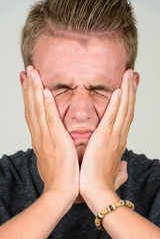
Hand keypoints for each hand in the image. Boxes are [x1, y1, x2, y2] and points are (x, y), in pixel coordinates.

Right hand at [20, 66, 78, 204]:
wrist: (60, 192)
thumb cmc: (59, 176)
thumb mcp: (52, 157)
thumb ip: (51, 146)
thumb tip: (52, 140)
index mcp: (40, 138)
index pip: (32, 113)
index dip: (29, 98)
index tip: (27, 84)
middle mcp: (39, 135)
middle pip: (31, 107)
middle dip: (28, 88)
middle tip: (26, 71)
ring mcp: (46, 137)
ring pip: (37, 109)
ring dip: (34, 90)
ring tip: (32, 73)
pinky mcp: (56, 140)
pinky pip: (50, 119)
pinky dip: (46, 105)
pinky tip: (44, 91)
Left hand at [80, 69, 136, 211]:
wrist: (98, 193)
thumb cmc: (102, 183)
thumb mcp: (113, 173)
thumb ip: (120, 168)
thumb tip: (123, 165)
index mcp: (118, 142)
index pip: (126, 118)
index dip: (129, 103)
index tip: (130, 90)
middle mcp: (119, 136)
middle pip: (128, 109)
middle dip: (131, 91)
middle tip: (132, 76)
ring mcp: (114, 136)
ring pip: (123, 109)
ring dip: (127, 91)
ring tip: (128, 75)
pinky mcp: (104, 138)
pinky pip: (112, 116)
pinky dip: (117, 103)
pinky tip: (119, 90)